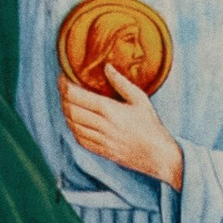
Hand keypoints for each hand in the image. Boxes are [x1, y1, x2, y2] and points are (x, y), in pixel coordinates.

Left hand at [60, 66, 184, 187]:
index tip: (63, 76)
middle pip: (70, 110)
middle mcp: (102, 126)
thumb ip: (121, 82)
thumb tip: (107, 66)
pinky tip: (76, 120)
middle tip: (64, 87)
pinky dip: (73, 128)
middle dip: (63, 97)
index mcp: (110, 110)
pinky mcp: (101, 151)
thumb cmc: (151, 125)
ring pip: (72, 125)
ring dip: (66, 112)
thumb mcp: (140, 99)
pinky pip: (79, 138)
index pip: (76, 96)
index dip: (65, 85)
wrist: (158, 155)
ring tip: (68, 101)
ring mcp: (100, 141)